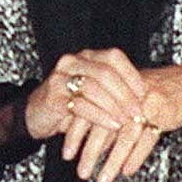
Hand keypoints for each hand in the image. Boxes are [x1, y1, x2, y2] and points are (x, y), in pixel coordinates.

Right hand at [26, 46, 144, 144]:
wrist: (35, 115)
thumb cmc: (69, 104)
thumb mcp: (93, 93)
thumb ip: (113, 89)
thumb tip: (146, 97)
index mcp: (86, 57)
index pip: (114, 57)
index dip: (131, 75)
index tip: (145, 93)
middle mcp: (72, 62)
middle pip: (105, 73)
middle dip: (125, 94)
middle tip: (138, 111)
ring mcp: (61, 77)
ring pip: (94, 88)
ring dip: (114, 106)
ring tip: (126, 120)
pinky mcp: (53, 95)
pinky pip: (81, 105)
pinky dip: (100, 116)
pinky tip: (111, 125)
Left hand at [80, 58, 181, 181]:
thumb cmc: (158, 92)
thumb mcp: (128, 99)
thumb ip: (107, 115)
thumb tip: (82, 137)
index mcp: (115, 89)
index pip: (88, 111)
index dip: (76, 134)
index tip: (67, 154)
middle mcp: (128, 96)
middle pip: (104, 126)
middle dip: (90, 152)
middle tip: (82, 172)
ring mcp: (146, 104)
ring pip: (125, 135)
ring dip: (112, 160)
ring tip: (103, 179)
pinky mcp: (164, 113)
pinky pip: (148, 138)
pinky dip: (137, 156)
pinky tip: (127, 171)